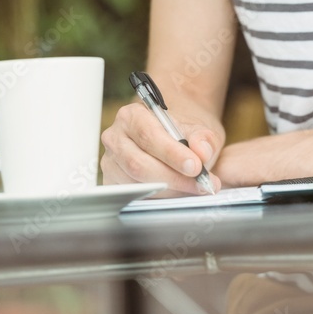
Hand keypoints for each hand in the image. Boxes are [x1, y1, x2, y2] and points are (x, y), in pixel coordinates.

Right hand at [101, 101, 223, 193]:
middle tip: (200, 183)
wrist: (171, 142)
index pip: (148, 136)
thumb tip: (202, 151)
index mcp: (132, 116)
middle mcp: (115, 138)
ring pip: (137, 183)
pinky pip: (134, 196)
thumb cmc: (180, 134)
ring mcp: (110, 163)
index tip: (195, 166)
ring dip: (169, 190)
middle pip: (139, 164)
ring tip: (194, 188)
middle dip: (173, 178)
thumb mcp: (196, 129)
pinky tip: (178, 193)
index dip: (172, 153)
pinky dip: (160, 198)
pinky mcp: (112, 183)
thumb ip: (203, 138)